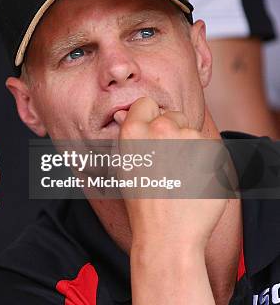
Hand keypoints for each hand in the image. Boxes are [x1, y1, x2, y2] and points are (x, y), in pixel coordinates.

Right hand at [117, 97, 225, 304]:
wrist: (167, 234)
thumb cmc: (141, 203)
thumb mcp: (123, 166)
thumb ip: (127, 136)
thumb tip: (125, 113)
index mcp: (134, 130)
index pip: (146, 103)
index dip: (148, 118)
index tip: (150, 135)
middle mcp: (162, 129)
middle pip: (172, 114)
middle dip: (171, 131)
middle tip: (166, 161)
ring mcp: (190, 139)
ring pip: (192, 132)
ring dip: (189, 147)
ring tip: (180, 175)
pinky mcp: (214, 151)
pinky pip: (209, 148)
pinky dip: (205, 160)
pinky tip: (194, 180)